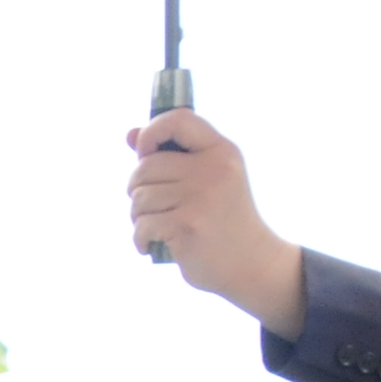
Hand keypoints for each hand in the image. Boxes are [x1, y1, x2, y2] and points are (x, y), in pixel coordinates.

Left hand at [125, 108, 307, 333]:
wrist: (250, 262)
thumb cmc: (221, 218)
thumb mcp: (207, 178)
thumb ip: (170, 155)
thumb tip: (130, 133)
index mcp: (220, 150)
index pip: (178, 119)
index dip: (151, 133)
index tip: (145, 154)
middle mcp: (213, 168)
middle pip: (146, 165)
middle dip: (137, 188)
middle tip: (152, 206)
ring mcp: (202, 196)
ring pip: (139, 197)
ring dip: (139, 216)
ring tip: (159, 226)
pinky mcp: (188, 224)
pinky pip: (142, 224)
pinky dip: (141, 239)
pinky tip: (152, 245)